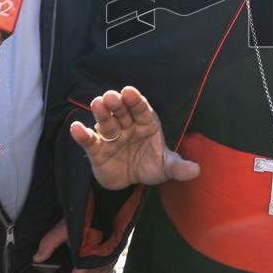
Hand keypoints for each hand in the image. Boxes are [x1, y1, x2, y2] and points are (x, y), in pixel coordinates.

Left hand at [34, 219, 116, 272]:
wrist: (109, 205)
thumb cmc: (91, 215)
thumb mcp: (64, 228)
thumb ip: (49, 243)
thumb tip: (38, 257)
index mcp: (88, 261)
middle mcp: (101, 263)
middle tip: (63, 272)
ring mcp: (111, 259)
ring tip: (77, 266)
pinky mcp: (116, 253)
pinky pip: (106, 268)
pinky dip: (98, 268)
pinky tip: (93, 262)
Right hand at [69, 86, 199, 189]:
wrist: (131, 180)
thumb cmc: (150, 165)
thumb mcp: (166, 168)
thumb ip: (178, 168)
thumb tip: (196, 170)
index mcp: (146, 124)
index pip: (142, 109)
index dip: (136, 100)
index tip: (130, 92)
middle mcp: (127, 125)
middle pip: (122, 111)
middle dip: (117, 103)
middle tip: (111, 97)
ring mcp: (111, 136)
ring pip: (105, 122)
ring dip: (101, 113)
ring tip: (97, 104)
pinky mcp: (97, 150)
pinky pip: (89, 141)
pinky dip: (82, 135)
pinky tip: (76, 129)